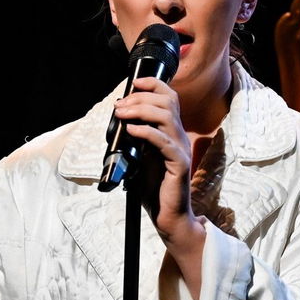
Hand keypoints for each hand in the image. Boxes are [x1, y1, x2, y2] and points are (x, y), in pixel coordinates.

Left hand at [113, 78, 206, 292]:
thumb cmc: (154, 189)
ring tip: (122, 114)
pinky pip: (163, 142)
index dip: (153, 85)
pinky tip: (131, 131)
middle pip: (167, 102)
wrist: (168, 216)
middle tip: (120, 105)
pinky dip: (146, 132)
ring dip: (141, 111)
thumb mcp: (140, 157)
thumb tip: (119, 121)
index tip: (134, 83)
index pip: (169, 98)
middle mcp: (179, 137)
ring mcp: (180, 149)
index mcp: (171, 132)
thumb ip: (135, 139)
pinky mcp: (179, 164)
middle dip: (140, 98)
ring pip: (166, 117)